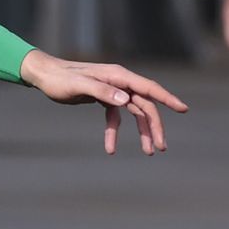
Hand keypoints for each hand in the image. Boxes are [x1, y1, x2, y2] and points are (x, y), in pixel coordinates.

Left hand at [18, 49, 188, 155]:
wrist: (44, 75)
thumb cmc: (60, 78)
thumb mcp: (79, 85)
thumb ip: (102, 91)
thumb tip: (126, 100)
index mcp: (117, 76)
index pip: (148, 88)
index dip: (167, 98)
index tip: (183, 109)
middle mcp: (119, 82)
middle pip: (145, 105)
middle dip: (154, 126)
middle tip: (161, 147)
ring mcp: (113, 90)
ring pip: (134, 112)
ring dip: (141, 132)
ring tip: (149, 152)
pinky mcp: (104, 98)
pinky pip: (115, 117)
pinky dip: (114, 132)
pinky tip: (110, 148)